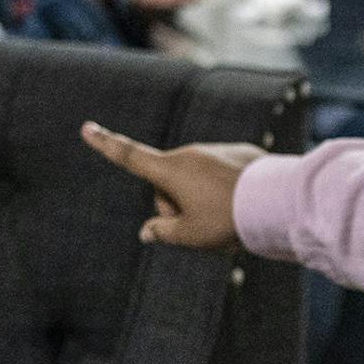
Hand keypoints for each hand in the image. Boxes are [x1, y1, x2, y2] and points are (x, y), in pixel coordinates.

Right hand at [80, 121, 263, 249]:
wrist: (275, 202)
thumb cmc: (227, 219)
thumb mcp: (190, 235)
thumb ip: (163, 232)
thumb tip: (148, 231)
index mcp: (170, 169)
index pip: (129, 156)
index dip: (105, 144)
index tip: (87, 128)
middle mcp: (191, 153)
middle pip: (170, 184)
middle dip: (177, 206)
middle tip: (201, 227)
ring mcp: (217, 150)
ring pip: (199, 181)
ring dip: (205, 201)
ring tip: (230, 219)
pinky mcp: (241, 154)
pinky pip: (224, 176)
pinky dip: (227, 192)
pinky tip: (245, 206)